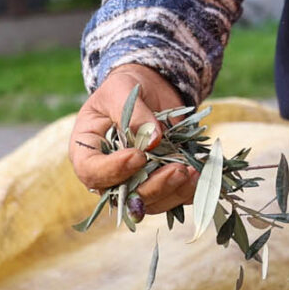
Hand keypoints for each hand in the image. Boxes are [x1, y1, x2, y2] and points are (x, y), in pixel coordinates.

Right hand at [69, 62, 198, 218]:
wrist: (149, 89)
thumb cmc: (125, 88)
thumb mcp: (121, 91)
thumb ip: (133, 113)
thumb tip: (153, 140)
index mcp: (87, 151)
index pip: (91, 172)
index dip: (113, 171)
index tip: (137, 155)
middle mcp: (108, 174)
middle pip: (124, 196)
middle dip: (153, 187)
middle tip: (177, 170)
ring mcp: (135, 181)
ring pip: (151, 202)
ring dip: (173, 192)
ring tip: (193, 172)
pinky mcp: (159, 182)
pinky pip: (173, 197)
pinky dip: (188, 191)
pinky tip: (201, 176)